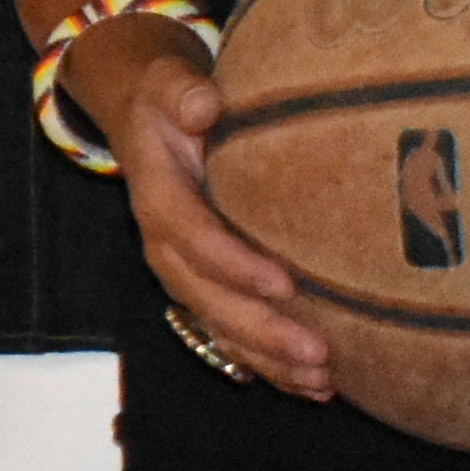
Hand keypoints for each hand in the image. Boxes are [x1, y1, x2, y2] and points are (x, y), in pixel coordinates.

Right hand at [97, 35, 334, 395]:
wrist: (148, 123)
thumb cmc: (170, 101)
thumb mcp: (169, 83)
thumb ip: (184, 92)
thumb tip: (204, 105)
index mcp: (158, 197)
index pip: (191, 235)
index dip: (232, 263)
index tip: (283, 281)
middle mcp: (166, 246)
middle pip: (207, 298)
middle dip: (260, 330)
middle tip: (317, 353)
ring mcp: (184, 273)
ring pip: (219, 327)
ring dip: (268, 360)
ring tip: (321, 383)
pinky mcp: (206, 288)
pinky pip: (231, 335)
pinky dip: (268, 364)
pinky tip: (312, 387)